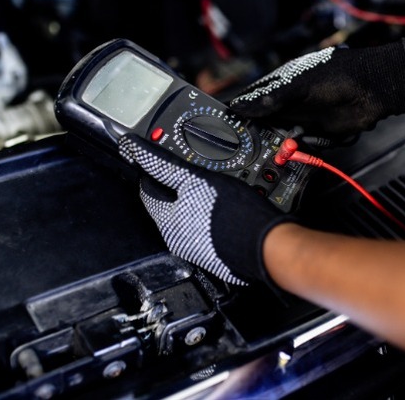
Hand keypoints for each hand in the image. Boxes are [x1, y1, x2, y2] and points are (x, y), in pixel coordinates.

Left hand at [118, 134, 289, 285]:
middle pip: (169, 204)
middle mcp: (177, 240)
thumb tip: (137, 149)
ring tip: (212, 187)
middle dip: (176, 186)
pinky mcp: (217, 254)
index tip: (161, 158)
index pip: (148, 190)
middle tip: (192, 169)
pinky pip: (207, 228)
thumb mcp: (196, 179)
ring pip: (190, 216)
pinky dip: (211, 215)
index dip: (153, 170)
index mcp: (166, 222)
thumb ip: (164, 165)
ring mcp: (198, 250)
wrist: (268, 247)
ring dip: (196, 200)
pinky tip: (225, 207)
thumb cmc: (234, 215)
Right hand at [229, 39, 404, 138]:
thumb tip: (240, 106)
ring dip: (283, 144)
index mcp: (282, 85)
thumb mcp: (298, 85)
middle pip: (266, 123)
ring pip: (284, 137)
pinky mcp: (320, 133)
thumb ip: (270, 99)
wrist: (374, 89)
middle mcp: (291, 103)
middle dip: (260, 135)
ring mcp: (305, 118)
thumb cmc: (338, 76)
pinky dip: (302, 149)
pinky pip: (304, 146)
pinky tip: (302, 146)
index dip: (241, 113)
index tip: (228, 125)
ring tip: (283, 146)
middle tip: (251, 145)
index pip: (254, 100)